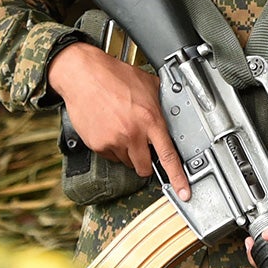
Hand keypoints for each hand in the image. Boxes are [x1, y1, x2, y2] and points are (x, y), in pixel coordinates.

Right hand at [47, 42, 188, 198]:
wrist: (83, 75)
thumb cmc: (114, 76)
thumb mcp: (148, 84)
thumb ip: (161, 102)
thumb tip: (172, 111)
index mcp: (150, 119)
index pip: (168, 155)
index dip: (177, 178)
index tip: (184, 192)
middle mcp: (133, 133)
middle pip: (145, 167)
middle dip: (146, 162)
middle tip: (142, 147)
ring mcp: (113, 141)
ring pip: (127, 162)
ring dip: (128, 152)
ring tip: (122, 128)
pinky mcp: (97, 145)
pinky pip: (110, 156)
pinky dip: (112, 148)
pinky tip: (110, 128)